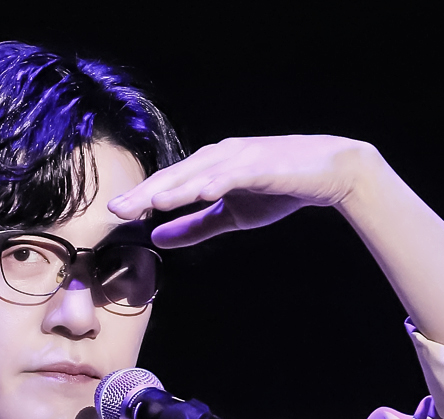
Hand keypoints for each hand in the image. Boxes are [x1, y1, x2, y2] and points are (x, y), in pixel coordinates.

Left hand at [108, 135, 378, 247]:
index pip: (170, 184)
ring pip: (199, 172)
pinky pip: (233, 174)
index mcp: (209, 167)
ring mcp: (240, 157)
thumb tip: (158, 238)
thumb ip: (195, 226)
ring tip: (149, 202)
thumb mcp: (231, 214)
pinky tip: (197, 193)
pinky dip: (215, 181)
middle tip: (117, 209)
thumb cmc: (279, 188)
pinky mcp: (261, 163)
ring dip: (173, 187)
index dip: (143, 198)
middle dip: (146, 193)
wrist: (329, 171)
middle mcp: (219, 156)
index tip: (115, 214)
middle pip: (176, 175)